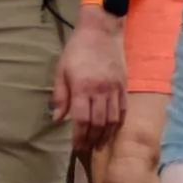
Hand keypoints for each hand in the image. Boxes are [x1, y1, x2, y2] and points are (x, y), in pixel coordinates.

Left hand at [52, 6, 125, 156]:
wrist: (101, 31)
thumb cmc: (77, 51)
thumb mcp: (61, 71)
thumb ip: (60, 96)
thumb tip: (58, 119)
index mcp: (83, 87)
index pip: (82, 119)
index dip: (79, 136)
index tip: (76, 147)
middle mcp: (101, 90)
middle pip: (99, 122)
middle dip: (93, 139)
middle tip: (87, 150)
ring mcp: (115, 88)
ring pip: (113, 118)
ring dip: (107, 134)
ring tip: (100, 144)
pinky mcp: (124, 85)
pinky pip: (123, 108)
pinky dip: (119, 122)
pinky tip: (113, 130)